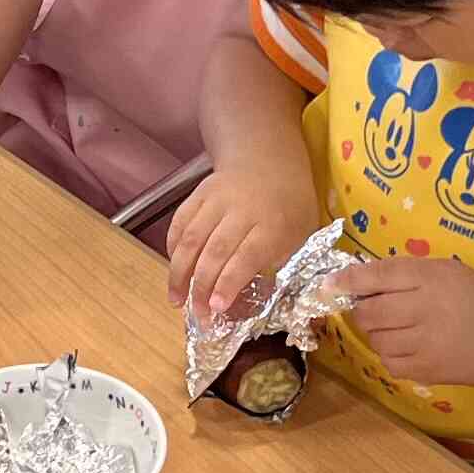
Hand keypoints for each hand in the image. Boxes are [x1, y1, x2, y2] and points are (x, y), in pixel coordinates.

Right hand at [164, 155, 324, 322]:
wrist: (269, 159)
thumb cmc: (289, 205)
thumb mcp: (301, 234)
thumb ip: (279, 261)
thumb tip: (255, 295)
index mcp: (272, 224)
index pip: (245, 258)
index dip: (228, 284)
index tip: (217, 309)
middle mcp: (241, 211)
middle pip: (214, 252)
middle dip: (202, 287)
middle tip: (197, 314)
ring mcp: (216, 200)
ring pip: (192, 239)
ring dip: (180, 272)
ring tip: (176, 299)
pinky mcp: (199, 194)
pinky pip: (180, 222)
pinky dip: (173, 247)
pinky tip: (174, 268)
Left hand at [334, 250, 473, 389]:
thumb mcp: (446, 271)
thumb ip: (405, 272)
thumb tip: (357, 279)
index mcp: (432, 278)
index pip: (379, 275)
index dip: (348, 280)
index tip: (327, 283)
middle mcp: (425, 309)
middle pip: (369, 312)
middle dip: (362, 309)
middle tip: (375, 307)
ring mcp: (424, 343)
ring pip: (374, 338)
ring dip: (377, 332)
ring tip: (400, 326)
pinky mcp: (424, 370)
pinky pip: (387, 361)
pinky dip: (390, 352)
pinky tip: (409, 344)